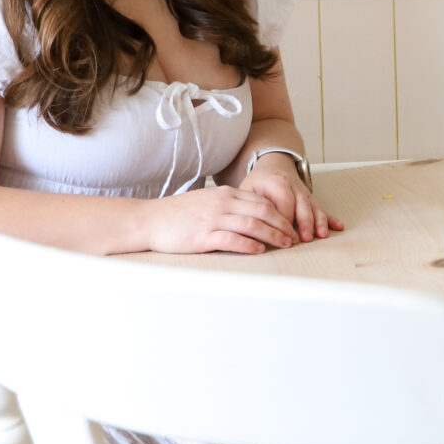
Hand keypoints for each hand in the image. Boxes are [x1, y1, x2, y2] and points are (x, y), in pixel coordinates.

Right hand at [143, 182, 301, 256]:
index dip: (280, 213)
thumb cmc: (178, 214)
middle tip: (294, 236)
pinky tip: (259, 250)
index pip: (261, 201)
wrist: (150, 220)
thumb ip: (228, 205)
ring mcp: (213, 219)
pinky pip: (232, 239)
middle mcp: (222, 203)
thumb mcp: (207, 201)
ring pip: (252, 224)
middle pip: (262, 211)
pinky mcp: (203, 236)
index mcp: (225, 194)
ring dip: (272, 235)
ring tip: (285, 244)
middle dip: (282, 224)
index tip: (290, 224)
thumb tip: (251, 214)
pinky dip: (249, 244)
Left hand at [248, 156, 342, 243]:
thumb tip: (252, 227)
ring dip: (319, 221)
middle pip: (302, 205)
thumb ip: (251, 205)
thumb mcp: (248, 189)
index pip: (283, 203)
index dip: (284, 220)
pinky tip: (338, 226)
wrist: (273, 165)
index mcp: (277, 183)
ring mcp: (303, 192)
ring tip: (322, 235)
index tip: (283, 236)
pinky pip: (321, 207)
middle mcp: (293, 186)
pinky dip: (330, 218)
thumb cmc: (258, 182)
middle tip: (305, 239)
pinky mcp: (310, 198)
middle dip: (305, 223)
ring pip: (314, 206)